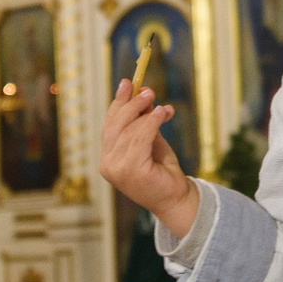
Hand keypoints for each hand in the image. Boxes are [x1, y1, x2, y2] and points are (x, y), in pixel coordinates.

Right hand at [100, 82, 198, 235]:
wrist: (176, 198)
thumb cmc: (162, 171)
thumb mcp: (151, 141)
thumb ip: (143, 122)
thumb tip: (143, 93)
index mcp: (107, 157)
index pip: (109, 124)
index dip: (118, 102)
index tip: (128, 83)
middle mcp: (107, 163)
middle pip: (116, 124)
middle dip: (132, 104)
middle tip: (149, 91)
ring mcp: (116, 168)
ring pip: (129, 130)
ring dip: (146, 113)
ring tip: (162, 106)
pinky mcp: (130, 170)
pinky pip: (140, 138)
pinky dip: (151, 123)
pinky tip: (162, 113)